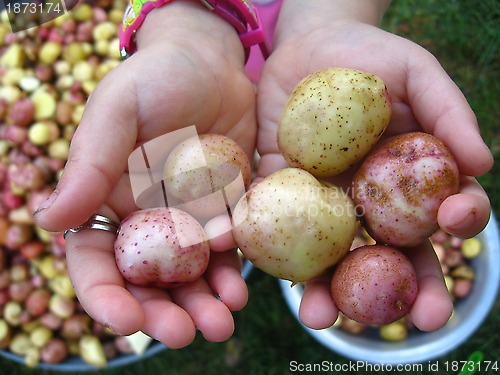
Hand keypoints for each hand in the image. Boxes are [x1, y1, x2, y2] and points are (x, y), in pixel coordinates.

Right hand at [34, 2, 255, 347]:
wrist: (213, 63)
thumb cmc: (156, 76)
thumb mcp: (118, 110)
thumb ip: (88, 164)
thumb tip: (45, 220)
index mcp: (109, 201)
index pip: (96, 260)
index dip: (106, 296)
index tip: (128, 322)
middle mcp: (147, 219)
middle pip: (147, 281)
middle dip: (164, 313)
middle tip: (187, 334)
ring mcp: (188, 218)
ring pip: (191, 275)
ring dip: (205, 303)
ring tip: (224, 322)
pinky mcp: (225, 209)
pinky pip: (228, 250)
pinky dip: (233, 272)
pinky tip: (243, 287)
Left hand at [256, 19, 492, 330]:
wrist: (307, 47)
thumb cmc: (370, 57)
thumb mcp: (415, 73)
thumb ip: (449, 112)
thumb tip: (481, 163)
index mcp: (407, 181)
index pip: (442, 213)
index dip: (459, 224)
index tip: (458, 221)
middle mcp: (367, 202)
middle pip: (391, 254)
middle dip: (407, 291)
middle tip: (424, 322)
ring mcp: (322, 203)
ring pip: (330, 256)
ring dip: (327, 291)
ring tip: (319, 317)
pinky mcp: (279, 192)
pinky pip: (275, 226)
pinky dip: (272, 251)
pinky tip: (271, 271)